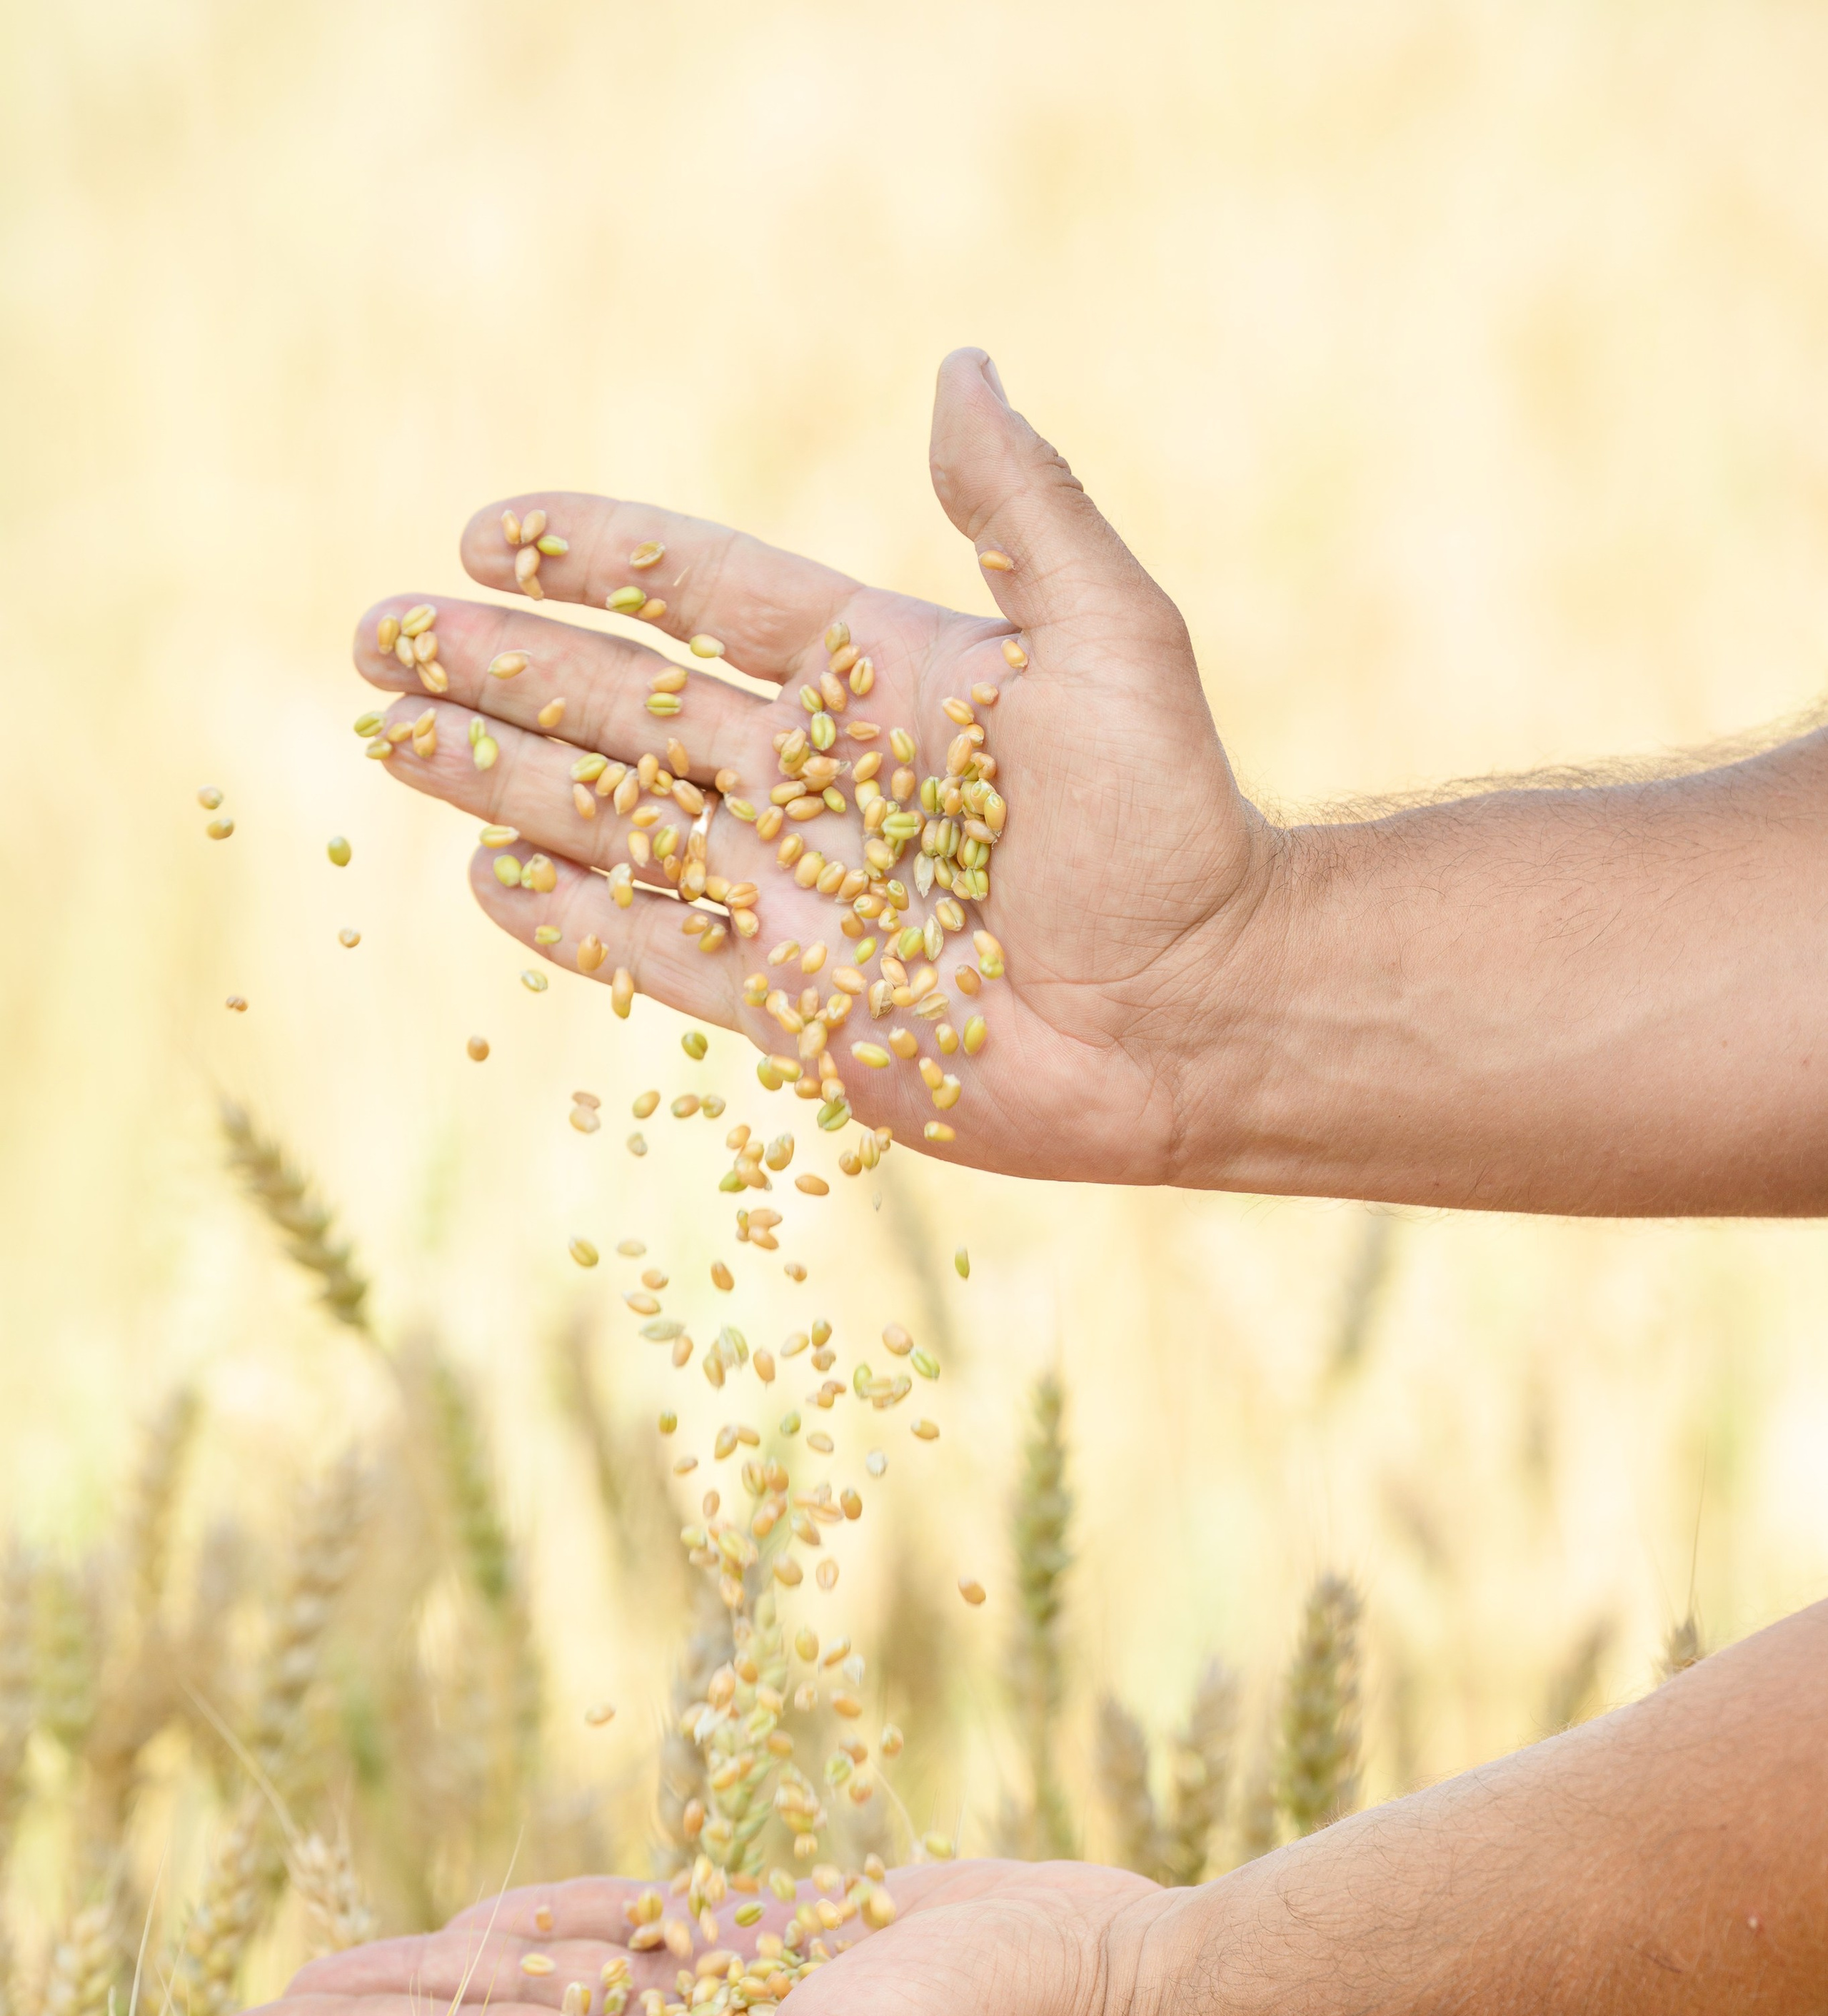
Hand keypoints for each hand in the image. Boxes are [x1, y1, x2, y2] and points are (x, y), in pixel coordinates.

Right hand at [351, 348, 1281, 1187]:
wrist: (1197, 1013)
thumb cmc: (1174, 827)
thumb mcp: (1108, 643)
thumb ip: (1020, 512)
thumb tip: (959, 368)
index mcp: (878, 679)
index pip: (705, 597)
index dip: (599, 562)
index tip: (493, 532)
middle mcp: (819, 780)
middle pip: (623, 708)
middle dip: (501, 671)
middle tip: (382, 635)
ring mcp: (795, 893)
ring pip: (613, 822)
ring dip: (501, 779)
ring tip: (396, 737)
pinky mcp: (792, 1002)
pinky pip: (654, 949)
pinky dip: (572, 916)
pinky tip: (488, 874)